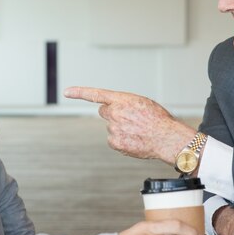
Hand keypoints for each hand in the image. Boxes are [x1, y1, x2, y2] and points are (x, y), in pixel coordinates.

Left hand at [64, 86, 195, 163]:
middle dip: (113, 114)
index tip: (67, 91)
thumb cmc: (158, 119)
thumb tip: (116, 110)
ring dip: (121, 128)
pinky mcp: (115, 142)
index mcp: (122, 99)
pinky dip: (122, 140)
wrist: (166, 137)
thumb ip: (125, 103)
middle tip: (129, 118)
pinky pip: (114, 140)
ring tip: (138, 130)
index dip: (79, 92)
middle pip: (104, 112)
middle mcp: (115, 113)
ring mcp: (113, 128)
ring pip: (112, 127)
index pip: (96, 94)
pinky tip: (135, 139)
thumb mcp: (142, 103)